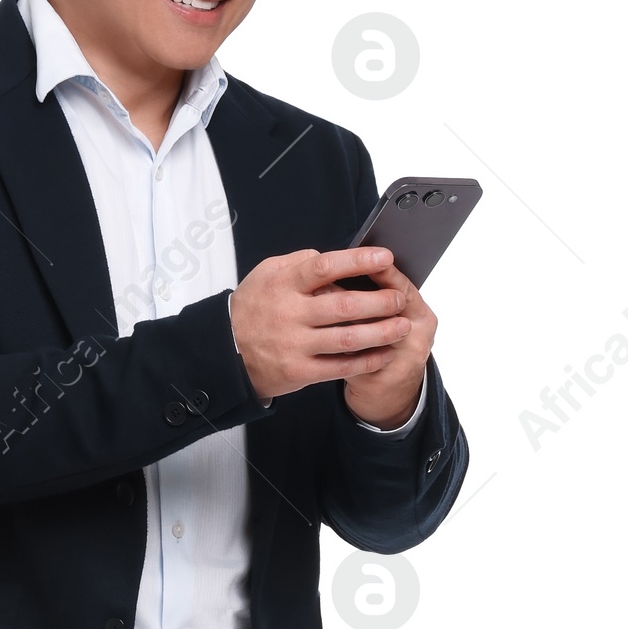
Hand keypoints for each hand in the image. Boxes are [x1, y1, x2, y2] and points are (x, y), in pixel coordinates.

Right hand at [228, 246, 436, 424]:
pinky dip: (366, 361)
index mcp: (284, 284)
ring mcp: (295, 344)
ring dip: (381, 332)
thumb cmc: (252, 308)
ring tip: (403, 326)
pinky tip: (384, 354)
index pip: (325, 267)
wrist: (225, 350)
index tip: (385, 258)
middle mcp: (290, 313)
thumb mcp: (267, 273)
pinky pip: (340, 367)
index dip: (358, 261)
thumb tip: (334, 258)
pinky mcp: (299, 371)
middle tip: (400, 298)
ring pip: (348, 338)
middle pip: (345, 305)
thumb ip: (299, 263)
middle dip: (381, 301)